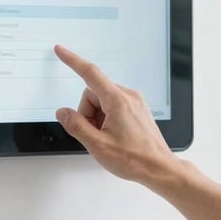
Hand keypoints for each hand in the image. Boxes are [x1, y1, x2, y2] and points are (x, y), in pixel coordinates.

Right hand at [54, 45, 178, 184]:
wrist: (159, 168)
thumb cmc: (134, 159)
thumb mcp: (97, 145)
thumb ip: (76, 126)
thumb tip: (63, 113)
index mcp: (117, 101)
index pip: (90, 73)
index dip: (72, 60)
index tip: (61, 51)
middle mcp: (128, 96)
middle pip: (93, 92)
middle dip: (87, 112)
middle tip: (94, 134)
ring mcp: (134, 101)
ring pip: (102, 100)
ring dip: (97, 117)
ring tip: (106, 137)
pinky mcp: (137, 108)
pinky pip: (113, 105)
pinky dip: (107, 118)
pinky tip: (113, 135)